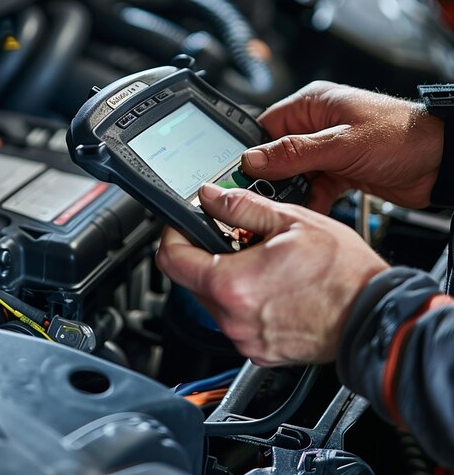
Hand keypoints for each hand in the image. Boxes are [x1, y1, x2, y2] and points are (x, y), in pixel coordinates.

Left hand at [155, 184, 388, 365]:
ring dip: (224, 274)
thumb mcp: (291, 221)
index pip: (172, 259)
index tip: (183, 223)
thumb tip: (211, 196)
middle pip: (191, 278)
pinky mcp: (258, 351)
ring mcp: (245, 338)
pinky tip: (269, 283)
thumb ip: (241, 207)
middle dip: (204, 252)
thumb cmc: (343, 274)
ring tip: (259, 258)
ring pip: (212, 299)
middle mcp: (232, 318)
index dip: (173, 234)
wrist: (375, 317)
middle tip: (233, 235)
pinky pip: (234, 319)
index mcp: (232, 284)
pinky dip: (241, 298)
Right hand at [240, 81, 443, 212]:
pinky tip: (309, 210)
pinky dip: (311, 200)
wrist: (444, 163)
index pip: (266, 126)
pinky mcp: (339, 172)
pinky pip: (314, 187)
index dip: (251, 150)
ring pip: (293, 174)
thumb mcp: (342, 143)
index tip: (239, 172)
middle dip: (271, 175)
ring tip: (286, 204)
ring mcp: (327, 151)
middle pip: (276, 153)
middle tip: (262, 194)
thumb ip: (295, 152)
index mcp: (312, 105)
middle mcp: (316, 126)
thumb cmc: (403, 135)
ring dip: (291, 190)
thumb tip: (254, 158)